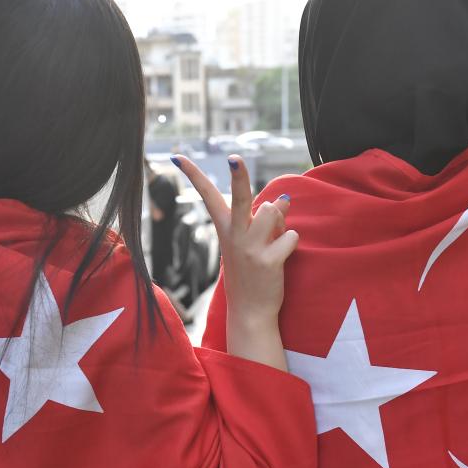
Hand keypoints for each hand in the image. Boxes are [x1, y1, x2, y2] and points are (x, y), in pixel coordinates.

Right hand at [172, 154, 297, 369]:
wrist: (250, 312)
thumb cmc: (251, 274)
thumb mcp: (252, 243)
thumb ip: (266, 220)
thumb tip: (283, 199)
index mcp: (225, 229)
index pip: (207, 196)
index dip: (193, 174)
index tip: (177, 156)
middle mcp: (234, 236)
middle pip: (239, 197)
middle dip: (238, 176)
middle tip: (235, 158)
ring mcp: (250, 249)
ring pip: (273, 212)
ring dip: (279, 221)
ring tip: (273, 241)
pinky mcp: (268, 261)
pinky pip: (290, 236)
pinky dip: (291, 242)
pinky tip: (281, 257)